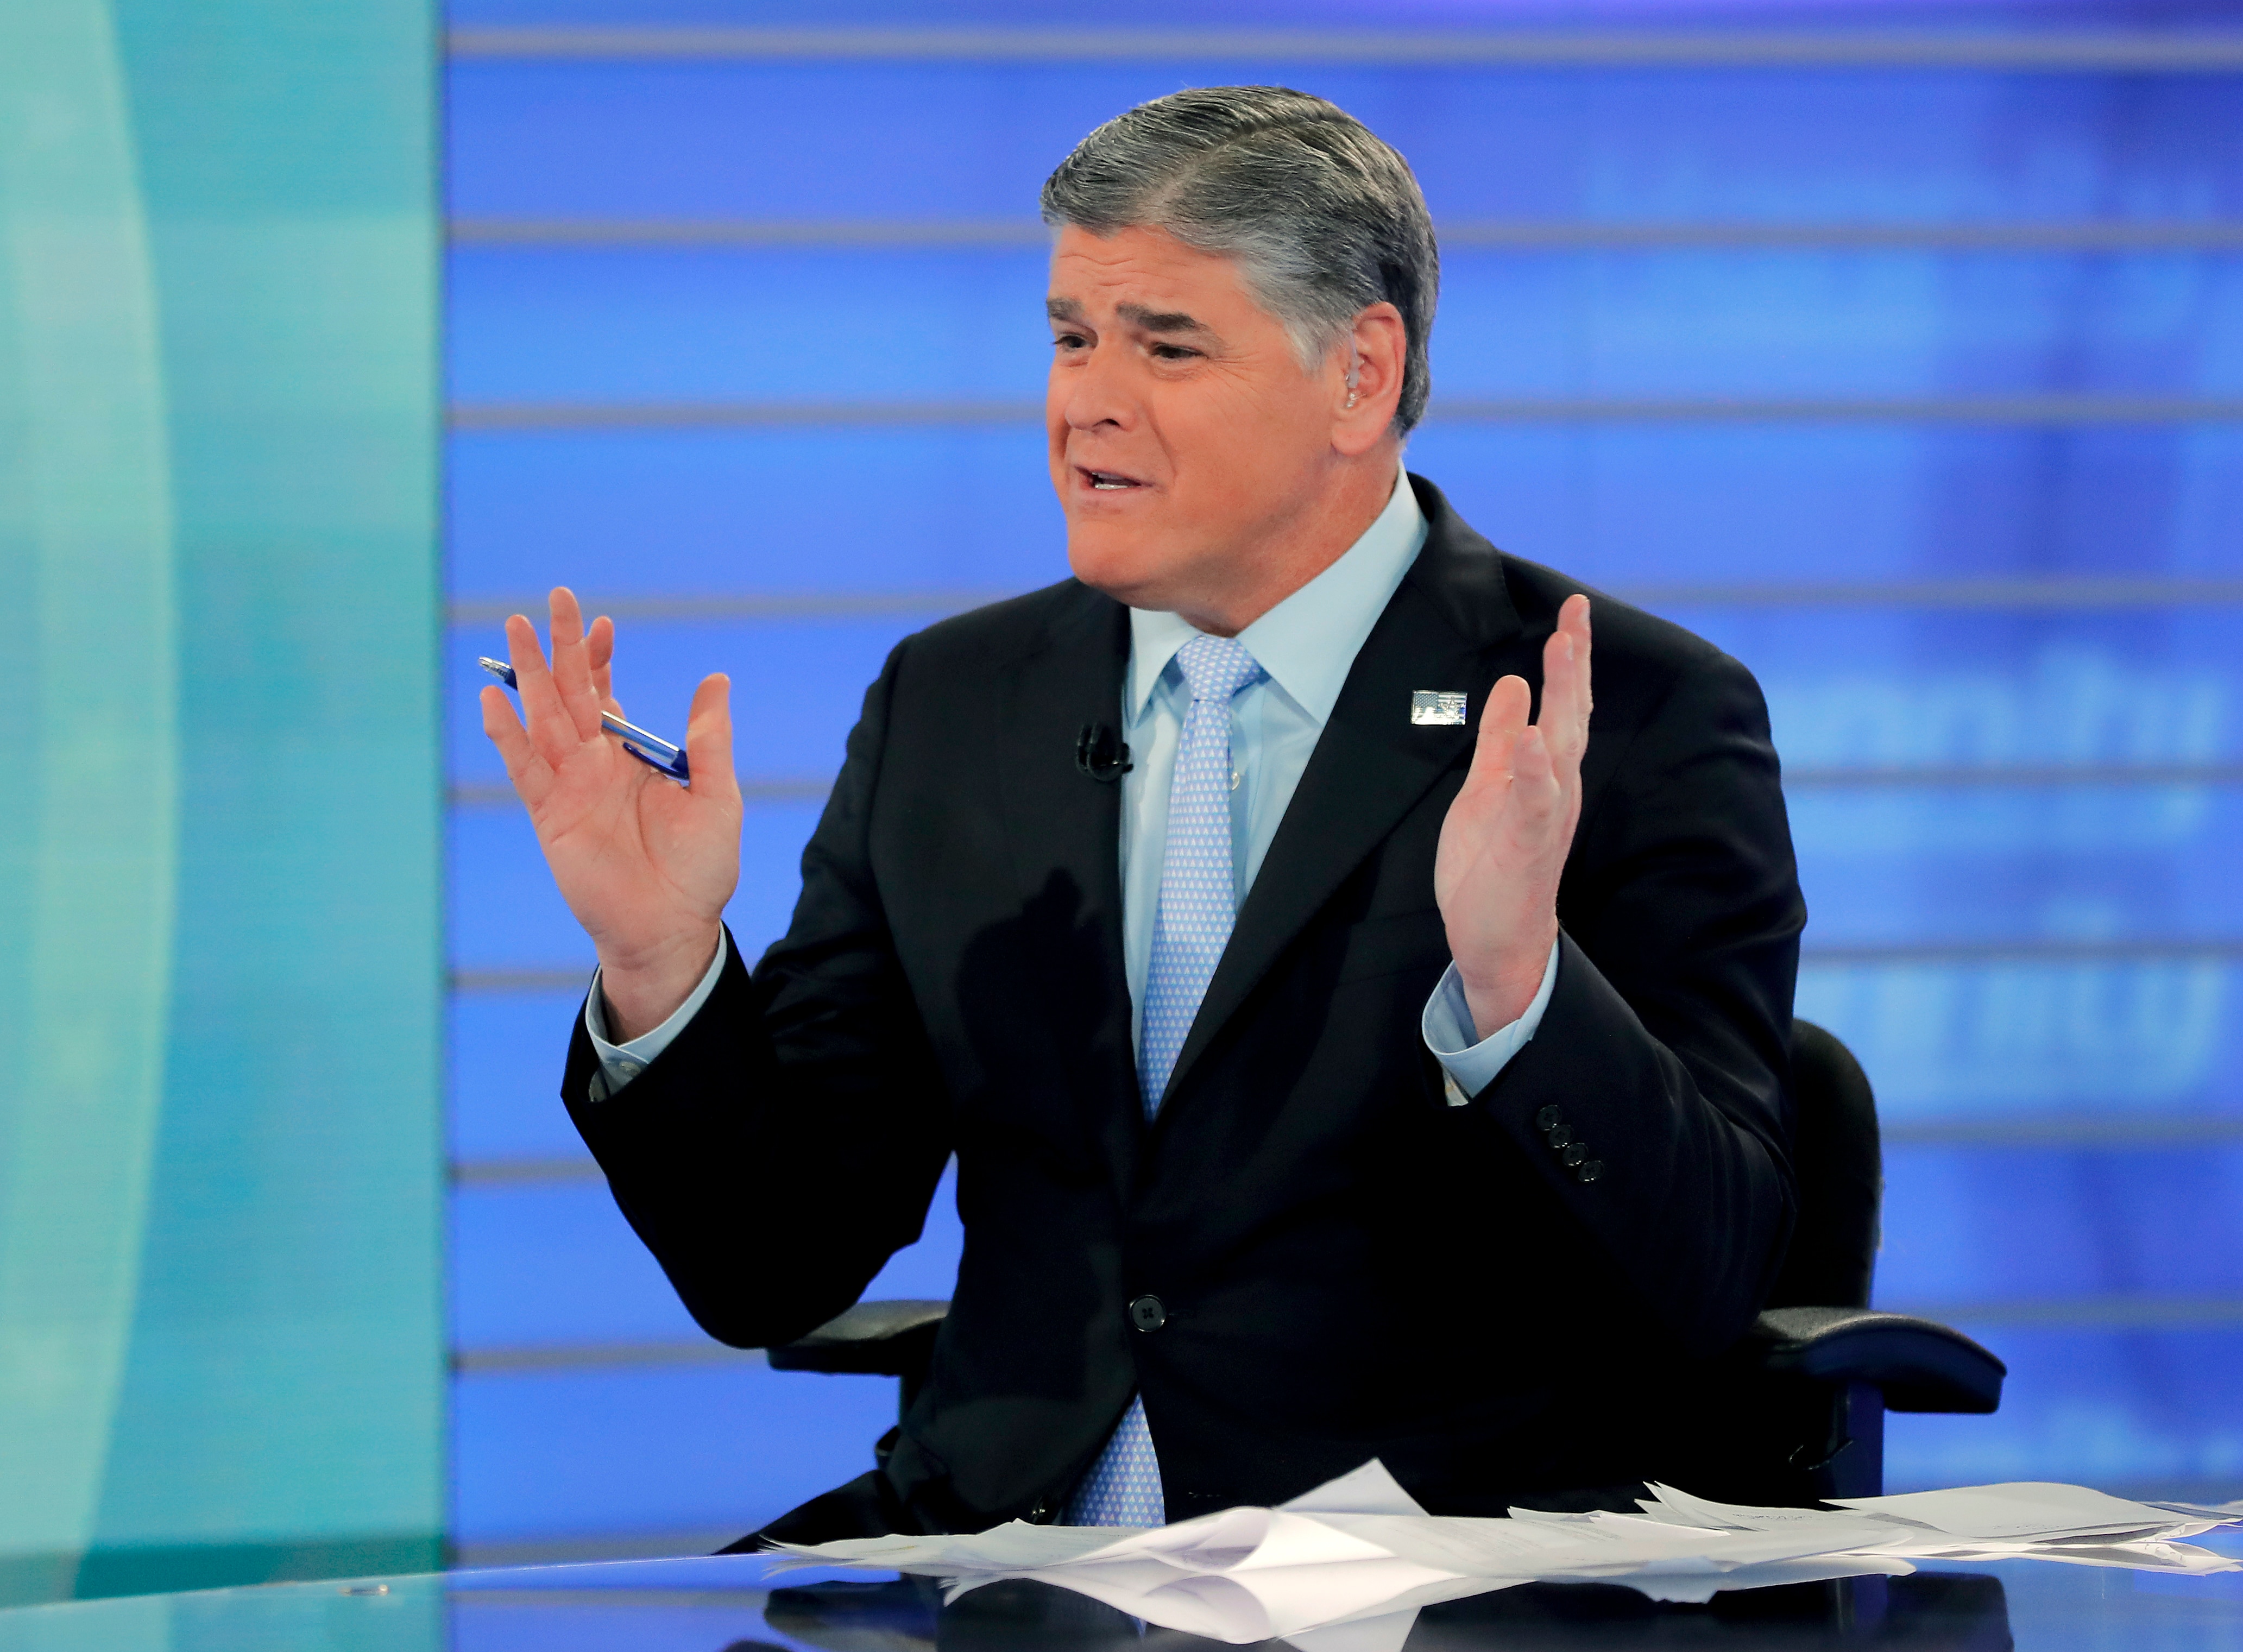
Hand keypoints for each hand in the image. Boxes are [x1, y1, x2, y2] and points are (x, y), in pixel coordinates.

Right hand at [481, 588, 741, 1038]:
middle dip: (559, 649)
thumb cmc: (700, 869)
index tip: (603, 624)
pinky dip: (507, 736)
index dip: (601, 659)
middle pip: (570, 694)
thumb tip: (716, 680)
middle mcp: (595, 765)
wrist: (672, 928)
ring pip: (542, 719)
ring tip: (514, 630)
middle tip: (553, 600)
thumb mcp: (716, 796)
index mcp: (632, 757)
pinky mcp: (549, 817)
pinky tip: (494, 700)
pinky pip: (524, 769)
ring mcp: (568, 788)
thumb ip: (710, 740)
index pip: (608, 695)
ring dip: (528, 677)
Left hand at [1435, 594, 1591, 1037]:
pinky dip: (1536, 771)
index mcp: (1547, 773)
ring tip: (1563, 652)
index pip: (1562, 706)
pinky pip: (1535, 804)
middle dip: (1574, 664)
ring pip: (1561, 749)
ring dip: (1564, 700)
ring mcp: (1546, 817)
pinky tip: (1535, 740)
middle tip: (1577, 613)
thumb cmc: (1493, 866)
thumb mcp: (1488, 787)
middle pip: (1571, 716)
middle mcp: (1557, 789)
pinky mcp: (1527, 847)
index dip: (1568, 658)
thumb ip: (1500, 739)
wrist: (1495, 940)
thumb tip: (1514, 685)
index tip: (1573, 609)